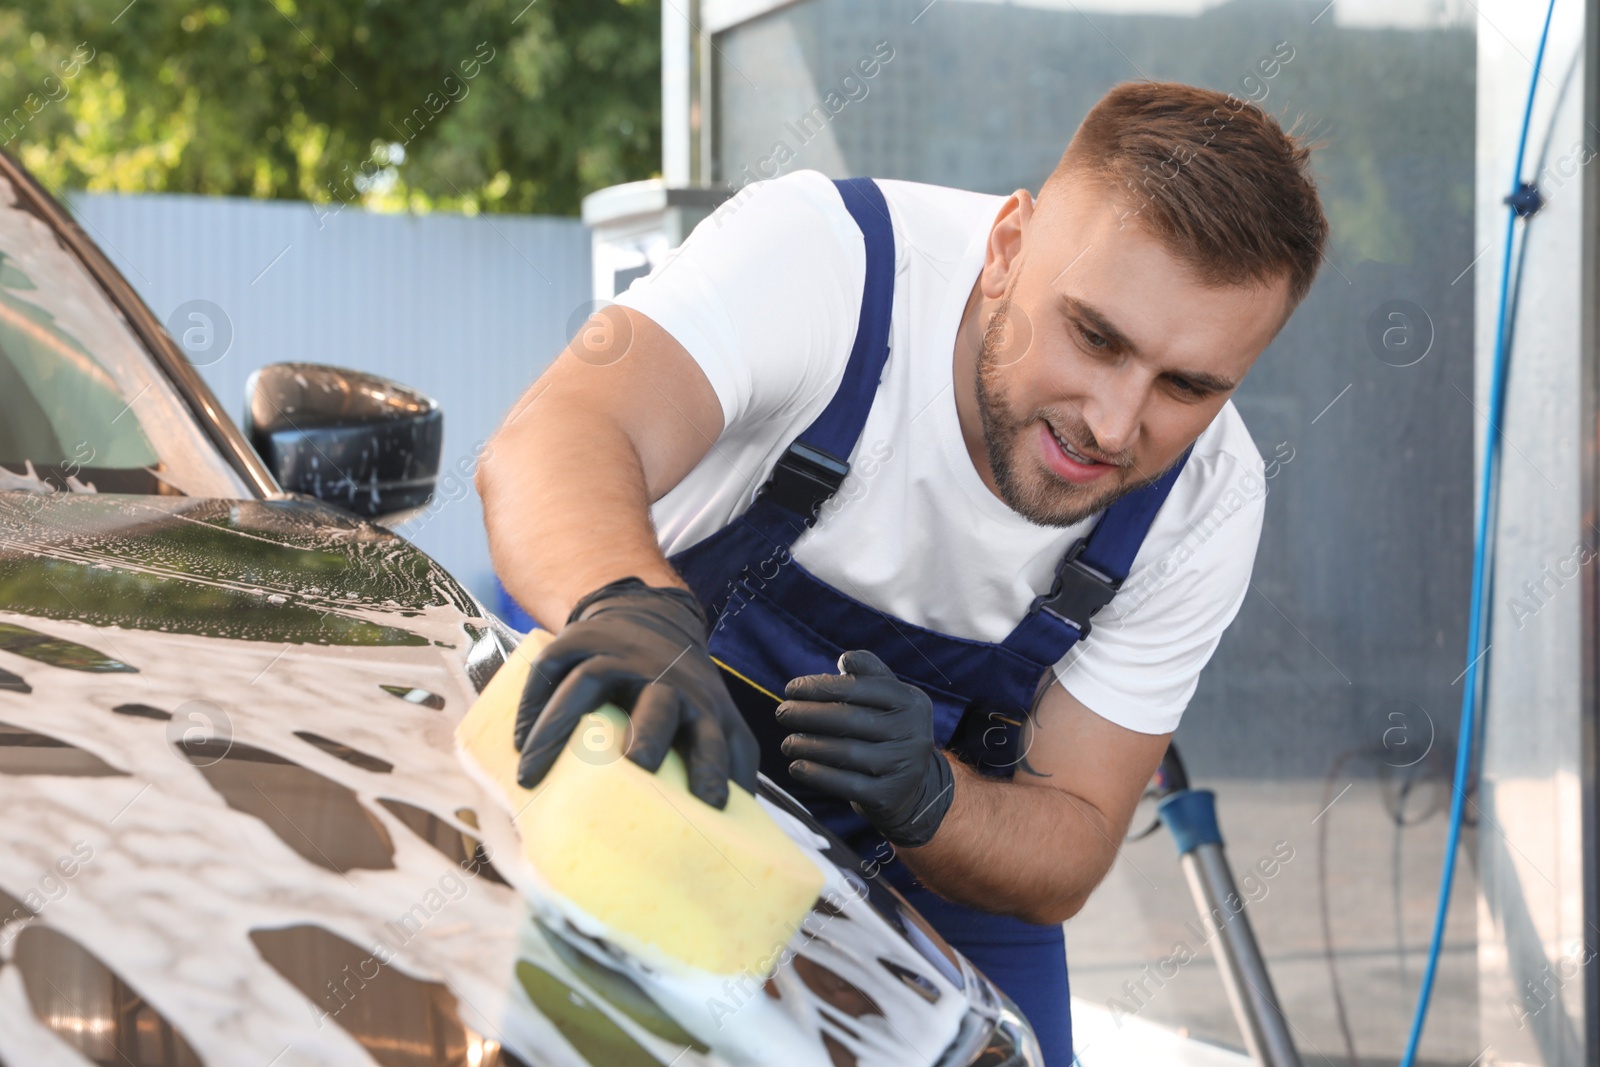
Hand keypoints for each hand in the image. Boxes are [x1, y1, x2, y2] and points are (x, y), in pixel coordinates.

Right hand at [513, 576, 759, 808]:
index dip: (714, 764)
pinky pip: (551, 668)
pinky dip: (532, 704)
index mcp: (702, 702)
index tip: (710, 801)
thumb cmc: (683, 690)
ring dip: (557, 728)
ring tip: (531, 776)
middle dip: (651, 732)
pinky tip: (518, 742)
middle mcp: (662, 677)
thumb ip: (729, 762)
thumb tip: (736, 840)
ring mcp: (617, 655)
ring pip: (588, 683)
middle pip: (659, 701)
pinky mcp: (578, 640)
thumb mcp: (716, 715)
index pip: (715, 733)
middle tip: (638, 765)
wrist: (648, 615)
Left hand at [777, 649, 954, 847]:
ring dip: (808, 745)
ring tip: (786, 742)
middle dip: (809, 714)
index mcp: (912, 701)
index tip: (791, 688)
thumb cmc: (889, 731)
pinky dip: (817, 775)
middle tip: (782, 712)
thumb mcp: (889, 699)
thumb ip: (869, 673)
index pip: (861, 688)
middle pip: (851, 719)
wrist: (913, 788)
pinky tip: (796, 767)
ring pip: (846, 753)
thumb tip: (845, 659)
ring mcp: (903, 767)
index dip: (821, 686)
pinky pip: (845, 785)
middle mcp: (913, 733)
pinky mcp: (888, 796)